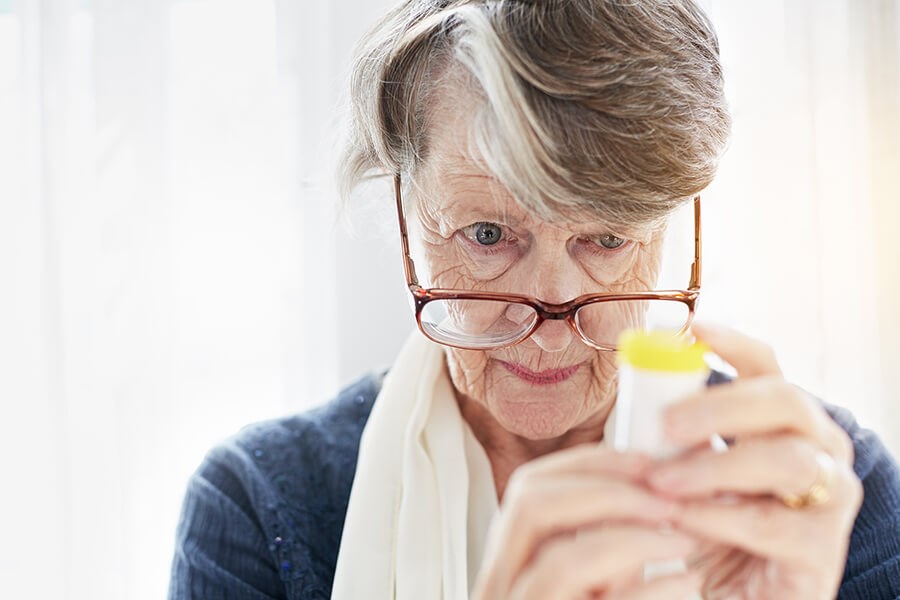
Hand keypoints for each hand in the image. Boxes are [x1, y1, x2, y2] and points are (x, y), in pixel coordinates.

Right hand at [471, 446, 702, 599]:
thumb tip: (658, 474)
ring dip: (629, 537)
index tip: (646, 459)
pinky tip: (685, 583)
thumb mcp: (600, 584)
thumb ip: (611, 539)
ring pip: (559, 562)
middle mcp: (501, 592)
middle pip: (528, 507)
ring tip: (681, 535)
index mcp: (510, 565)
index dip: (588, 464)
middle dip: (606, 489)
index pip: (529, 489)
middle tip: (668, 494)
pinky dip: (646, 590)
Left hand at [646, 323, 862, 598]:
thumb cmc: (701, 525)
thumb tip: (632, 392)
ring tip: (663, 483)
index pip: (766, 366)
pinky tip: (684, 520)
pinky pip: (773, 523)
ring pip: (786, 459)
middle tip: (667, 424)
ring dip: (717, 466)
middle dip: (723, 407)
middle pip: (785, 401)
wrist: (726, 598)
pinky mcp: (821, 551)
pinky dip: (722, 518)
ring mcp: (828, 498)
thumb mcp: (681, 470)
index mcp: (778, 421)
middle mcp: (815, 448)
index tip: (693, 328)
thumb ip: (668, 436)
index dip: (734, 342)